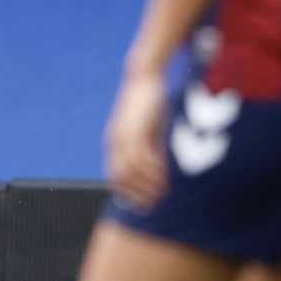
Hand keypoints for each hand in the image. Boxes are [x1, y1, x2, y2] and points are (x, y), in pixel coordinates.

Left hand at [105, 71, 168, 209]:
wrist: (142, 77)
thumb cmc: (147, 101)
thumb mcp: (147, 125)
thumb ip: (150, 143)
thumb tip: (159, 161)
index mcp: (114, 142)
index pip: (116, 175)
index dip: (128, 191)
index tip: (142, 203)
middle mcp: (114, 142)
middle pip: (122, 176)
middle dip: (138, 192)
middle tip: (154, 203)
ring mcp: (123, 137)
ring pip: (132, 170)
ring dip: (148, 183)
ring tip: (164, 192)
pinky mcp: (134, 130)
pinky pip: (143, 156)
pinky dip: (153, 169)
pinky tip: (166, 176)